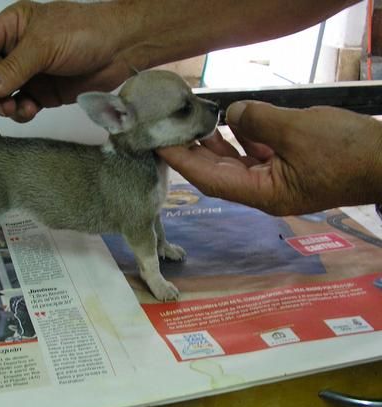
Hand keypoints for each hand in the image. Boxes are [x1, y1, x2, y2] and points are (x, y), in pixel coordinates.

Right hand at [0, 0, 136, 121]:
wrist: (121, 49)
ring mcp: (29, 73)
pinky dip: (21, 112)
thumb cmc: (85, 33)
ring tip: (12, 107)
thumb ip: (13, 67)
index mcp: (11, 27)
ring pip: (1, 94)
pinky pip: (21, 106)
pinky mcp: (43, 93)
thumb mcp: (44, 45)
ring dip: (2, 105)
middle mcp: (16, 50)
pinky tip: (29, 110)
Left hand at [158, 101, 381, 215]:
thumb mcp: (299, 130)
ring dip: (214, 144)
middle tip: (168, 131)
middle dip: (192, 152)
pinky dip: (241, 139)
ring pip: (235, 163)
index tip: (157, 145)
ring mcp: (277, 181)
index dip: (182, 161)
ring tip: (193, 124)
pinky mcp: (289, 167)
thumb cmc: (347, 150)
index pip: (209, 178)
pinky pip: (255, 155)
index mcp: (264, 193)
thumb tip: (231, 113)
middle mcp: (265, 191)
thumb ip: (258, 121)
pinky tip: (230, 122)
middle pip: (217, 173)